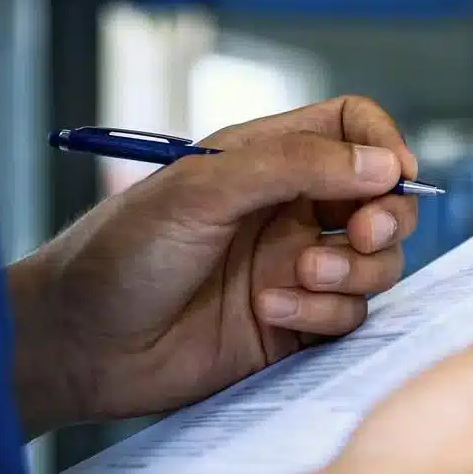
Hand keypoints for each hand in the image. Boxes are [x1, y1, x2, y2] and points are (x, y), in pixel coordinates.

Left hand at [9, 98, 419, 432]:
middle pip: (382, 200)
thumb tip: (383, 164)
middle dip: (387, 217)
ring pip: (376, 263)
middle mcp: (289, 211)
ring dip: (353, 270)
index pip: (352, 129)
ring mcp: (295, 270)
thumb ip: (296, 167)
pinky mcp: (294, 326)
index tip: (394, 175)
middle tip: (364, 233)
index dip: (383, 145)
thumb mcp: (203, 189)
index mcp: (267, 160)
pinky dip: (323, 313)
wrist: (79, 344)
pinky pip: (348, 317)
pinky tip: (267, 312)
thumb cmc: (120, 253)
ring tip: (300, 278)